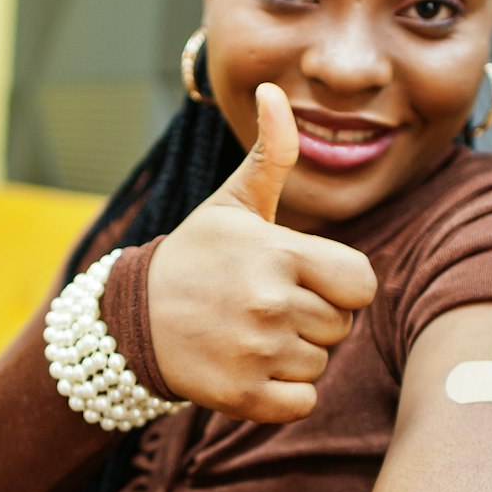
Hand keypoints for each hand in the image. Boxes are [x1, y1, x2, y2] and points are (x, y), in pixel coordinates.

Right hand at [148, 83, 378, 421]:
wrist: (130, 320)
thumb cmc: (196, 258)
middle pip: (341, 326)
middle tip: (265, 307)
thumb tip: (274, 88)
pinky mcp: (242, 396)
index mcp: (280, 253)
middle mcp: (271, 303)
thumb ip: (272, 154)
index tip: (303, 279)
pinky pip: (302, 403)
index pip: (362, 284)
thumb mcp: (233, 204)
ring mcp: (256, 352)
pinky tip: (249, 368)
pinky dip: (283, 394)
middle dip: (313, 319)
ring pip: (320, 364)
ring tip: (251, 334)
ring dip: (294, 356)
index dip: (338, 284)